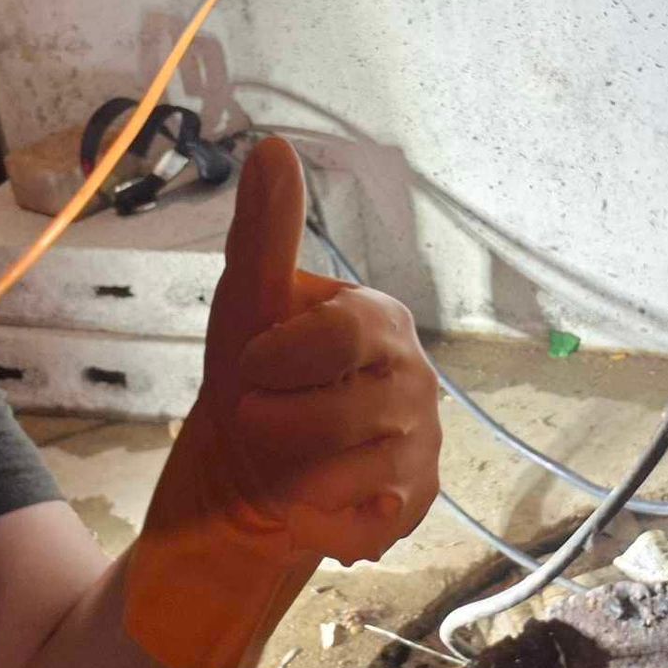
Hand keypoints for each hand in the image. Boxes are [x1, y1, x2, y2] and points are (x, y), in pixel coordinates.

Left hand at [123, 137, 440, 667]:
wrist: (249, 476)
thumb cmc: (253, 381)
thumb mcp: (245, 305)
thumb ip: (264, 231)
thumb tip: (271, 145)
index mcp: (380, 319)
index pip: (342, 334)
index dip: (279, 361)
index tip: (246, 370)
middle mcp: (416, 377)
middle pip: (348, 413)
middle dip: (281, 425)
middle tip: (256, 422)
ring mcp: (422, 442)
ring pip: (356, 472)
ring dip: (295, 476)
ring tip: (281, 464)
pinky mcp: (416, 502)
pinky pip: (369, 522)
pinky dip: (322, 523)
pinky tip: (307, 506)